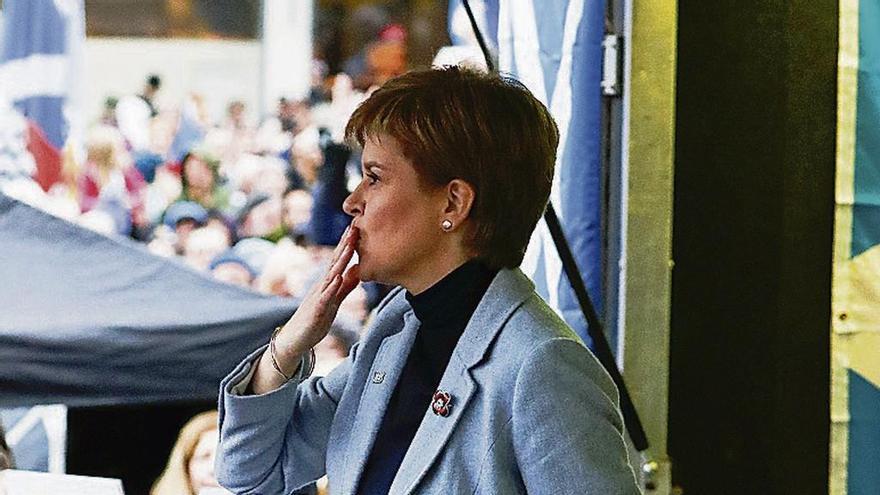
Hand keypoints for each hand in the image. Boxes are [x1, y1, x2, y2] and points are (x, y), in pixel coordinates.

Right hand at [273, 226, 360, 367]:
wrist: (295, 340)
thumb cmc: (314, 320)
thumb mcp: (334, 302)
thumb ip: (345, 287)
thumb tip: (357, 272)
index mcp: (327, 284)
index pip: (338, 261)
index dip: (347, 245)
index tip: (356, 228)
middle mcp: (321, 286)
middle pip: (334, 263)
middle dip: (345, 246)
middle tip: (354, 228)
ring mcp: (318, 297)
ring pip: (330, 276)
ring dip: (340, 261)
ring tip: (349, 247)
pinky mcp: (316, 311)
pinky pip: (324, 297)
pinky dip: (332, 287)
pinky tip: (338, 277)